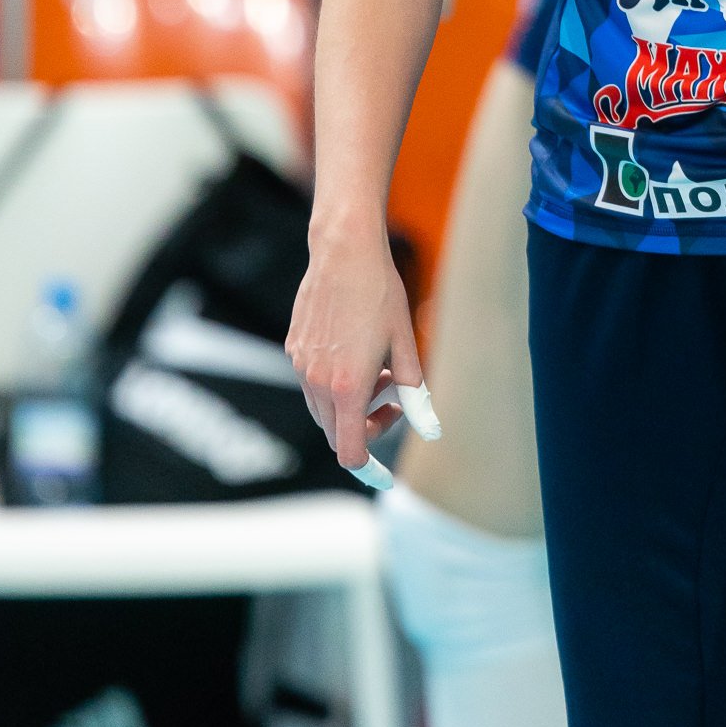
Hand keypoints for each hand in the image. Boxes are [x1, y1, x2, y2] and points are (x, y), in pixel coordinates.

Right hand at [286, 229, 433, 485]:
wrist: (344, 251)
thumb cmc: (380, 294)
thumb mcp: (406, 344)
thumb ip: (416, 392)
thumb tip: (431, 428)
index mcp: (348, 388)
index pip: (349, 452)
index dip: (368, 469)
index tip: (383, 475)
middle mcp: (318, 383)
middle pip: (337, 433)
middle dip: (367, 426)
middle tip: (394, 396)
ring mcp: (301, 366)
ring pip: (324, 409)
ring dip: (350, 403)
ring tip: (378, 366)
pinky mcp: (294, 348)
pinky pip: (313, 382)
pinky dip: (334, 382)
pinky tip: (355, 348)